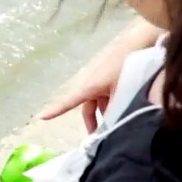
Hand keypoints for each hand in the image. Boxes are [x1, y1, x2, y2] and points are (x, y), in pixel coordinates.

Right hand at [39, 20, 161, 132]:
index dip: (56, 110)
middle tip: (99, 139)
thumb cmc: (127, 66)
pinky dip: (111, 105)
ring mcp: (101, 81)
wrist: (140, 42)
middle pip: (87, 108)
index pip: (69, 102)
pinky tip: (126, 111)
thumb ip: (116, 110)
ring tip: (117, 126)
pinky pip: (106, 96)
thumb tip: (111, 127)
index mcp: (91, 87)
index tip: (42, 117)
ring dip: (105, 114)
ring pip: (99, 103)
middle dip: (92, 123)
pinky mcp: (111, 78)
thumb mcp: (122, 92)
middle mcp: (92, 84)